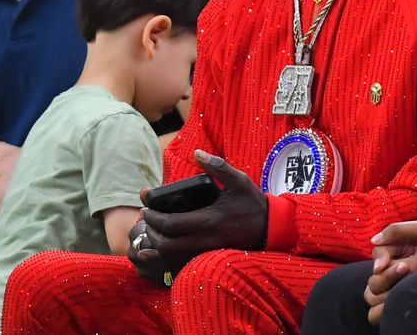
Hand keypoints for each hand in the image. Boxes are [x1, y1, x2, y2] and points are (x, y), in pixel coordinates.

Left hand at [130, 150, 267, 285]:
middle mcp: (205, 240)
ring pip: (172, 258)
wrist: (271, 228)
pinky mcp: (210, 258)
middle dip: (151, 233)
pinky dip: (168, 260)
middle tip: (146, 220)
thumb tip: (197, 153)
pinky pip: (183, 264)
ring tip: (151, 234)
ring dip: (157, 248)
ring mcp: (207, 253)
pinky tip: (160, 253)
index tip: (145, 208)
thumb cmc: (253, 203)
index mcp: (209, 220)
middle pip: (166, 244)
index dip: (153, 218)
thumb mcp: (238, 180)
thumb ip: (217, 166)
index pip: (170, 224)